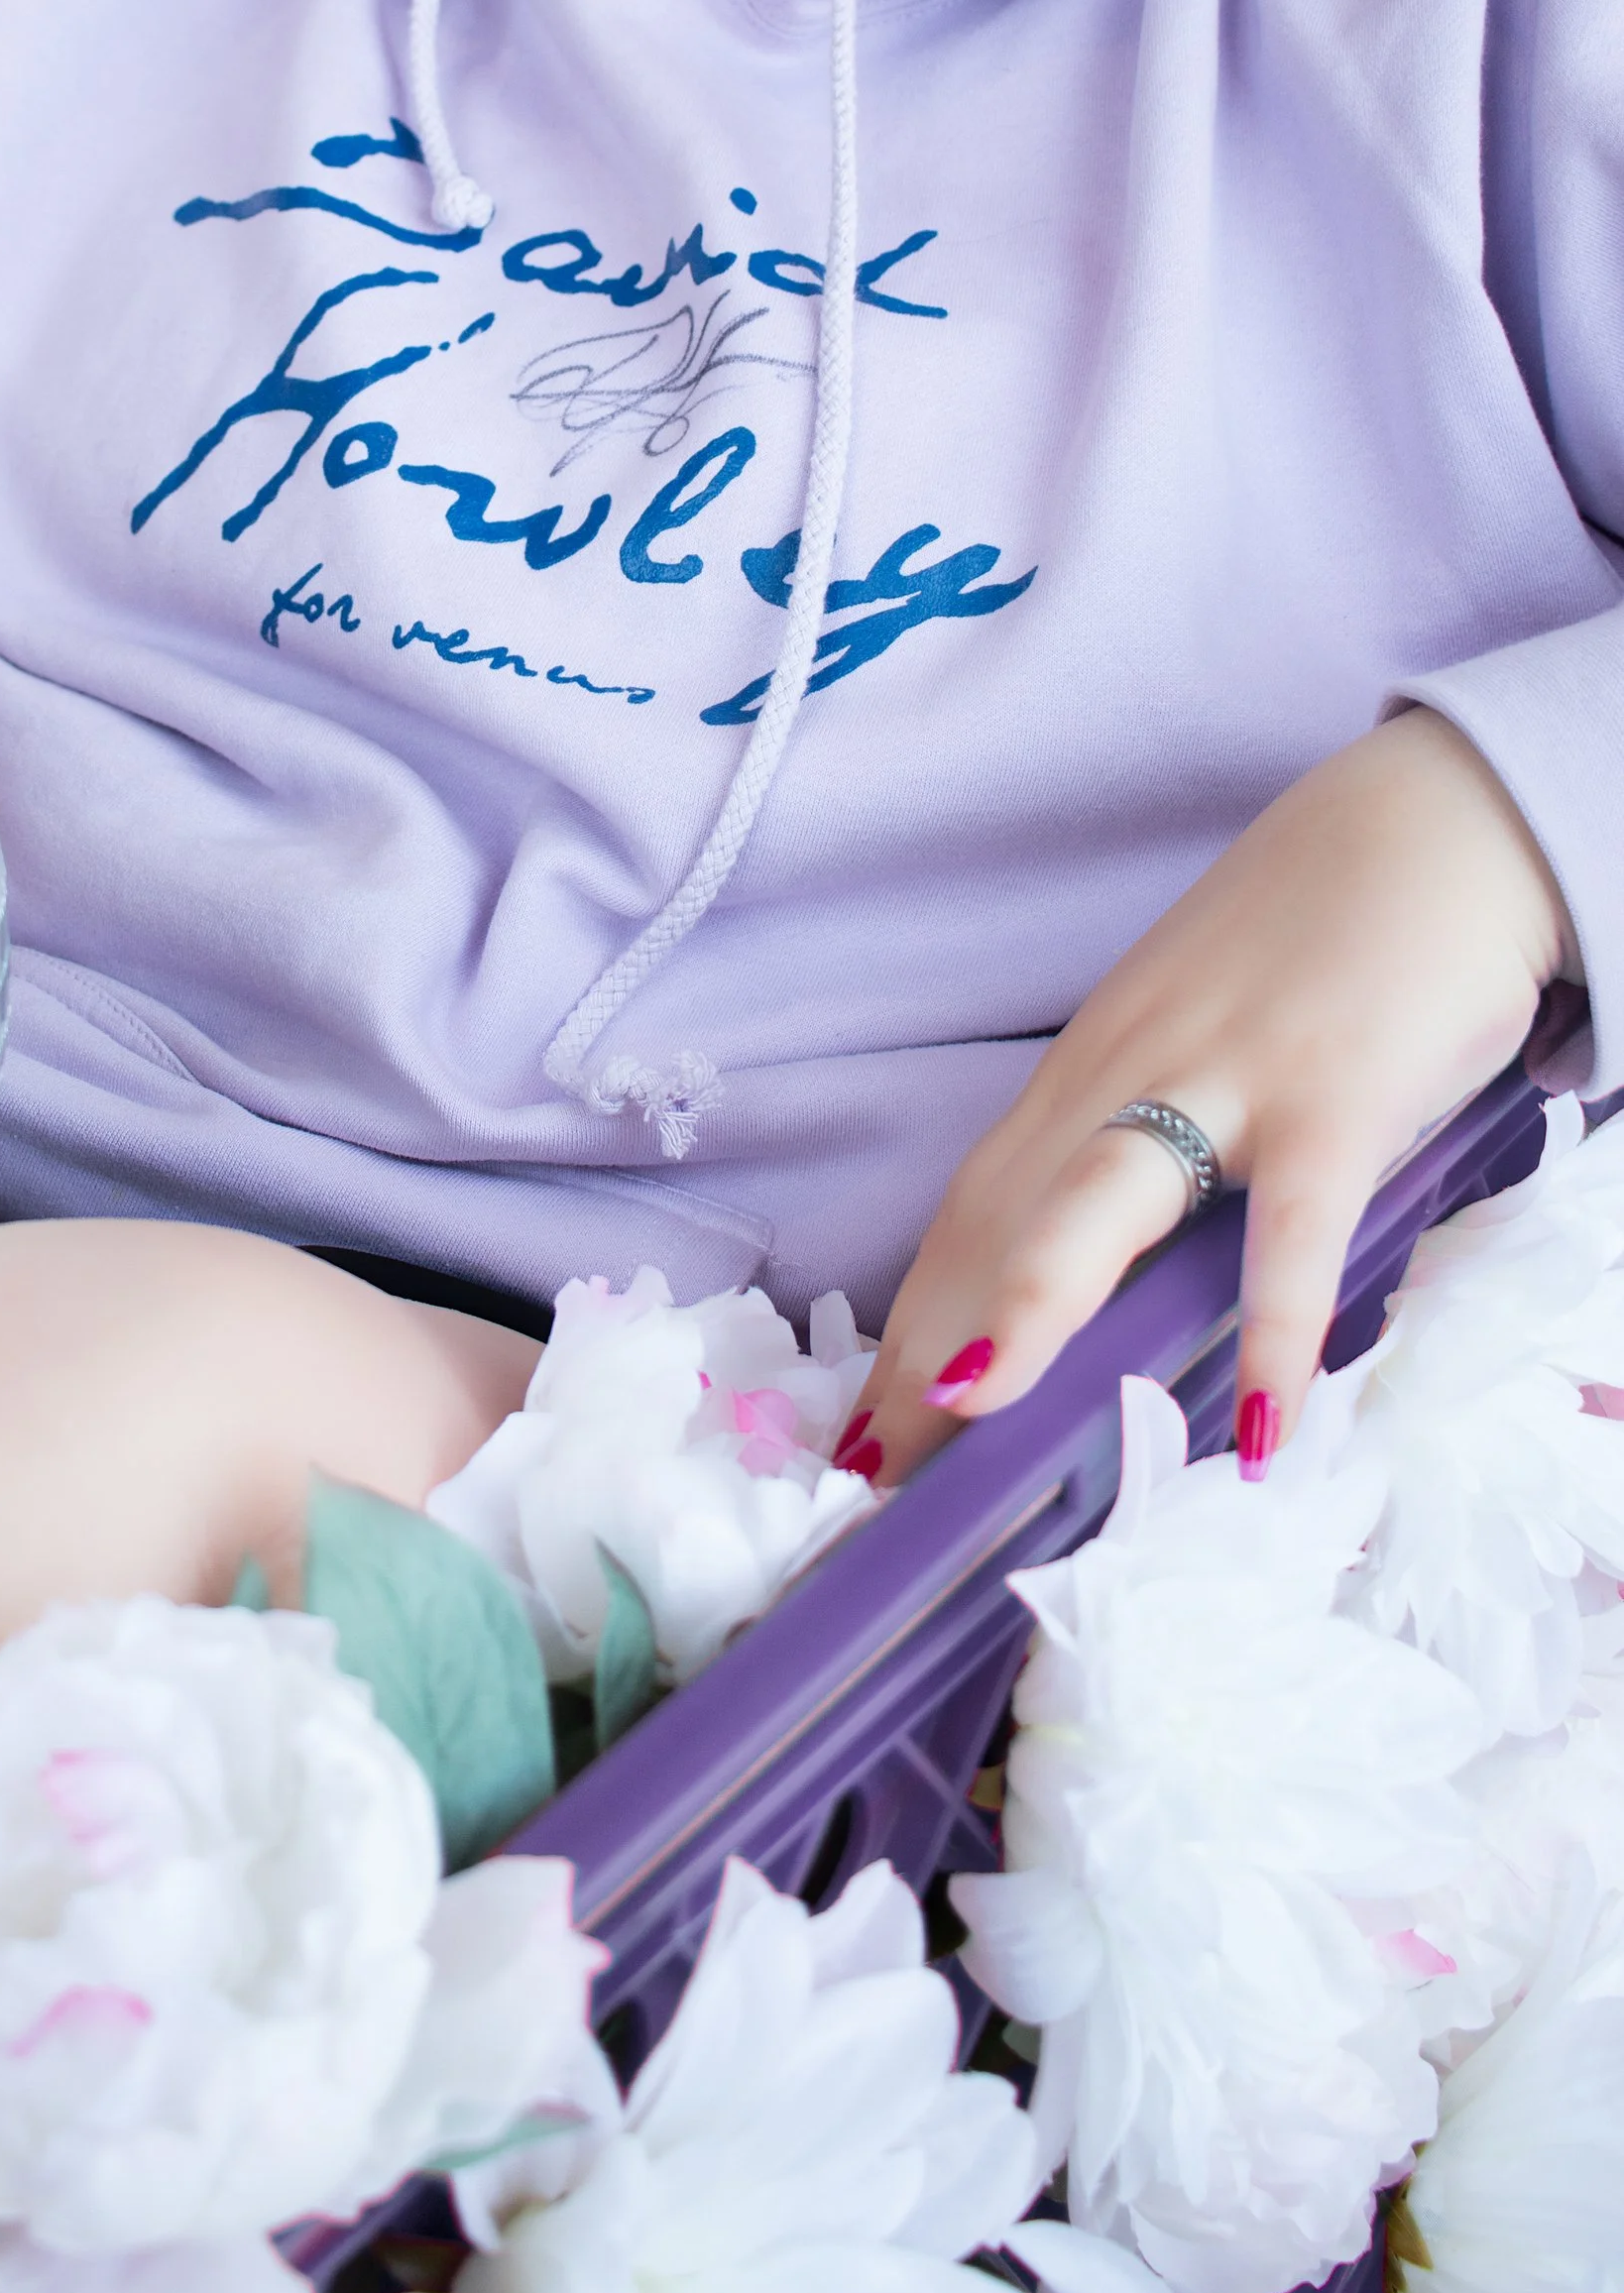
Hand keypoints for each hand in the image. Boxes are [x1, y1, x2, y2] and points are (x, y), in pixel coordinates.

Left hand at [850, 709, 1579, 1486]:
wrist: (1430, 821)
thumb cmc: (1311, 939)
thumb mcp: (1197, 1031)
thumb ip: (1152, 1129)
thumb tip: (1117, 1261)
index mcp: (1088, 1067)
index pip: (972, 1208)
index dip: (912, 1315)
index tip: (863, 1424)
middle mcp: (1125, 1073)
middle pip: (999, 1218)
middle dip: (929, 1344)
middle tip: (876, 1470)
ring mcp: (1226, 1081)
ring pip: (1098, 1200)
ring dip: (1025, 1310)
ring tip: (967, 1423)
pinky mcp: (1332, 1096)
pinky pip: (1290, 1226)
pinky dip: (1271, 1328)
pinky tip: (1258, 1429)